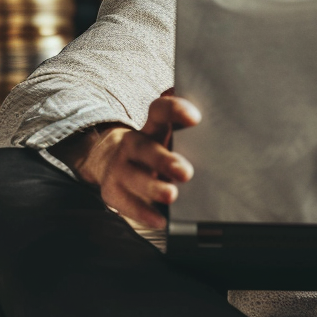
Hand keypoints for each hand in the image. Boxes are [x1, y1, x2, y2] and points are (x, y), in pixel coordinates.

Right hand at [49, 92, 199, 228]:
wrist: (109, 159)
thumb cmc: (152, 145)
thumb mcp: (166, 131)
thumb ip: (182, 119)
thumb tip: (208, 97)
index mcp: (152, 126)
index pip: (160, 111)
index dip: (175, 111)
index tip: (194, 117)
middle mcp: (133, 144)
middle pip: (145, 148)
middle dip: (164, 160)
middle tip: (185, 171)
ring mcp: (120, 168)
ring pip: (134, 177)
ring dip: (152, 187)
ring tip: (171, 195)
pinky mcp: (112, 191)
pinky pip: (126, 203)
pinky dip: (142, 212)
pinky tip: (159, 220)